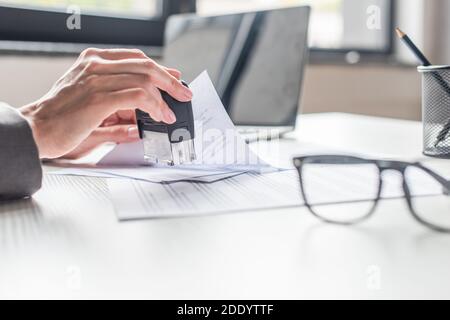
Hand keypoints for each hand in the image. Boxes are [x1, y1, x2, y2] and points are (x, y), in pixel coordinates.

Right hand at [20, 48, 191, 158]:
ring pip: (144, 79)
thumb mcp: (92, 104)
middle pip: (144, 65)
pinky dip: (154, 105)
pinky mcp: (99, 97)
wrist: (36, 129)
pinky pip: (138, 96)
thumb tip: (144, 117)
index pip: (135, 58)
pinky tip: (160, 115)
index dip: (158, 68)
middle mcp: (96, 64)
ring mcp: (97, 79)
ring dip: (163, 98)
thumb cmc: (60, 119)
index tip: (173, 78)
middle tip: (183, 93)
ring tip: (170, 112)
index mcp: (93, 61)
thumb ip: (119, 107)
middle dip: (169, 81)